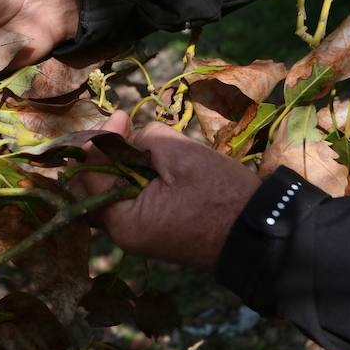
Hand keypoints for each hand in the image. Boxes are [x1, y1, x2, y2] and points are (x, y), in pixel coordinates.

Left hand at [80, 112, 261, 266]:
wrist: (260, 231)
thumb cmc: (222, 193)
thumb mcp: (179, 155)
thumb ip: (141, 140)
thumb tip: (121, 134)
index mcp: (123, 222)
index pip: (89, 174)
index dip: (99, 140)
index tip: (121, 115)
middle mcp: (123, 233)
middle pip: (95, 183)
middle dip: (107, 151)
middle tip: (126, 124)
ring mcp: (139, 234)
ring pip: (113, 189)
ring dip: (122, 162)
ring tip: (143, 140)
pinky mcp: (154, 229)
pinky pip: (131, 198)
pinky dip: (136, 176)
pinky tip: (152, 160)